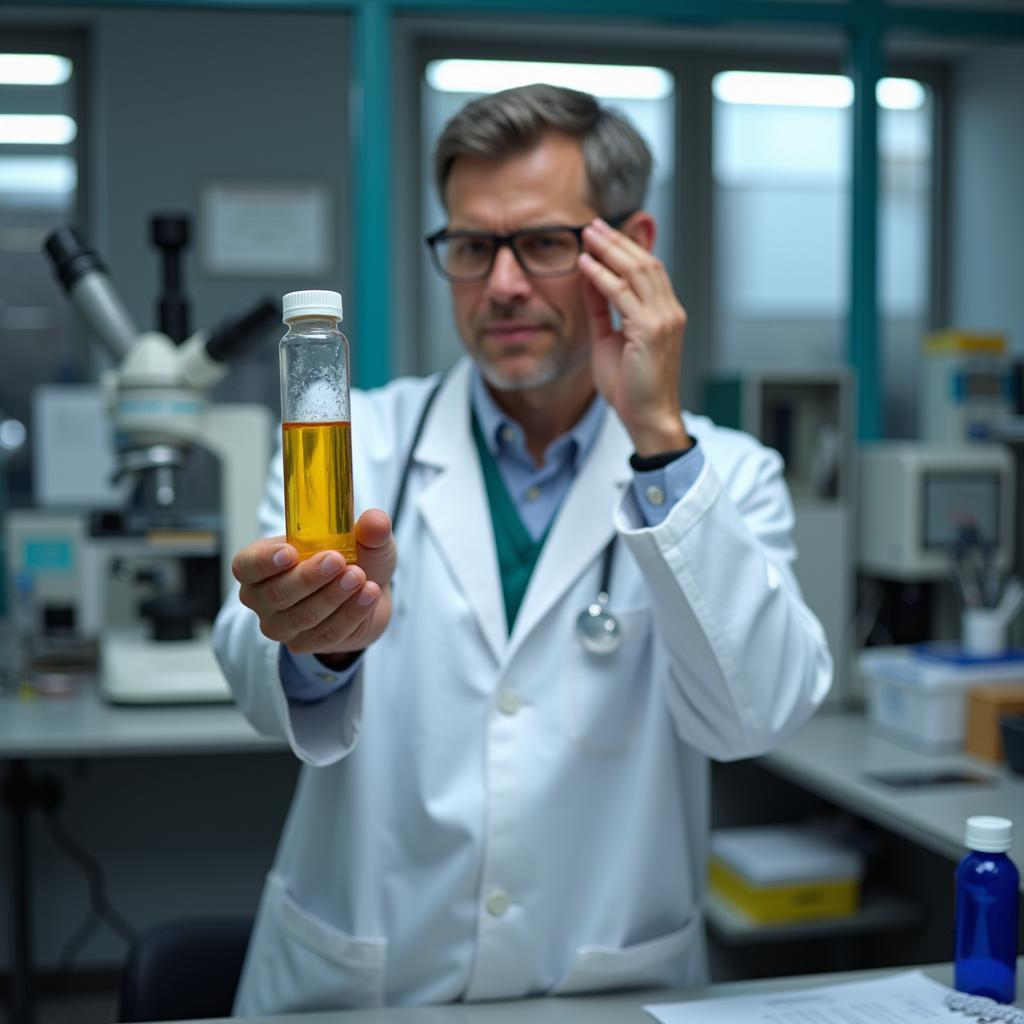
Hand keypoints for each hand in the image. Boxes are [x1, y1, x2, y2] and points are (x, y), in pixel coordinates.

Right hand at [232, 509, 394, 658]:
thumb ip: (368, 528)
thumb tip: (375, 521)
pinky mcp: (305, 644)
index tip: (290, 551)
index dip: (264, 561)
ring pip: (302, 616)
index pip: (246, 565)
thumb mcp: (363, 537)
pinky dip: (351, 614)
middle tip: (337, 560)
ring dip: (332, 597)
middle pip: (276, 594)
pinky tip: (368, 595)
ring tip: (358, 577)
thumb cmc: (352, 557)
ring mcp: (281, 625)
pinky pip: (327, 634)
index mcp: (260, 563)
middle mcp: (262, 598)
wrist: (368, 590)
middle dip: (309, 577)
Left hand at [578, 217, 690, 455]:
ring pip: (637, 271)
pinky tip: (586, 265)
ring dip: (610, 250)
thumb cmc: (630, 387)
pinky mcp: (652, 331)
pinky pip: (623, 294)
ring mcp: (663, 319)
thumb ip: (600, 308)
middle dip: (617, 240)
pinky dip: (602, 276)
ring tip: (588, 234)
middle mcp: (669, 311)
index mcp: (664, 313)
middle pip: (645, 262)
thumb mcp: (608, 339)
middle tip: (592, 224)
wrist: (648, 418)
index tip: (601, 232)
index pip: (648, 268)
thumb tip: (589, 277)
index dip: (626, 247)